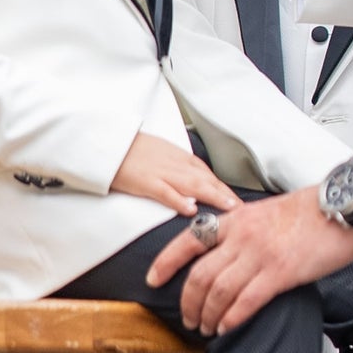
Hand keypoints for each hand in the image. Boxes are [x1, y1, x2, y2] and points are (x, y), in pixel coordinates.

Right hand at [110, 130, 237, 217]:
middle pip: (207, 180)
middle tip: (245, 210)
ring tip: (230, 209)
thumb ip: (179, 167)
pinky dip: (178, 199)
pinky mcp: (145, 181)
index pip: (208, 174)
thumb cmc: (132, 150)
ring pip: (193, 184)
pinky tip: (191, 209)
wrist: (107, 142)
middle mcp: (175, 163)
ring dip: (214, 196)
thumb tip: (196, 183)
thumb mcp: (162, 154)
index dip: (226, 189)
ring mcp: (161, 172)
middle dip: (227, 195)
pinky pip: (164, 191)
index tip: (240, 203)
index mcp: (180, 157)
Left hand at [146, 183, 352, 333]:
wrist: (342, 207)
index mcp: (235, 219)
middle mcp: (242, 236)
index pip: (188, 240)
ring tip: (206, 327)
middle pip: (200, 275)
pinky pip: (247, 300)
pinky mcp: (281, 272)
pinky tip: (227, 327)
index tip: (153, 279)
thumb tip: (230, 252)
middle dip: (188, 302)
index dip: (165, 262)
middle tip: (187, 318)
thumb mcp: (266, 212)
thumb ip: (245, 231)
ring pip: (219, 291)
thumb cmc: (311, 211)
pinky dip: (232, 318)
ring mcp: (260, 254)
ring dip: (207, 314)